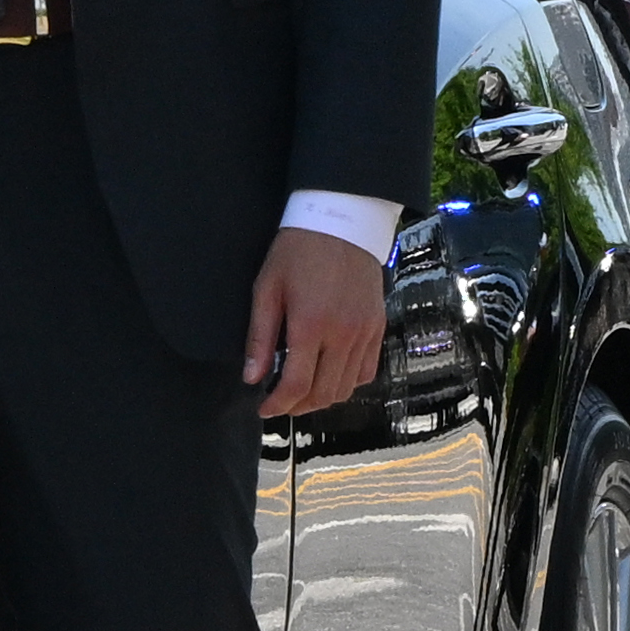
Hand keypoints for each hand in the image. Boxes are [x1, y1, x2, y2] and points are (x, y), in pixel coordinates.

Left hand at [244, 228, 388, 422]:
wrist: (342, 222)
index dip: (278, 404)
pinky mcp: (378, 327)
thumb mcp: (267, 289)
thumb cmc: (297, 251)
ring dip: (322, 398)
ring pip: (347, 388)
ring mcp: (365, 332)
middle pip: (324, 393)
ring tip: (302, 392)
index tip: (264, 408)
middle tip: (279, 402)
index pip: (297, 385)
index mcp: (311, 325)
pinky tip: (329, 375)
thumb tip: (251, 378)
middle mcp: (343, 334)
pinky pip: (366, 371)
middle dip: (298, 406)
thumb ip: (260, 338)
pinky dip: (347, 383)